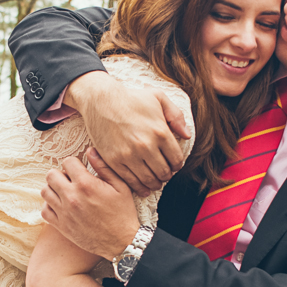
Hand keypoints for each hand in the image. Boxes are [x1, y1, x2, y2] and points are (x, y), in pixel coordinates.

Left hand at [41, 152, 139, 259]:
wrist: (122, 242)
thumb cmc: (123, 213)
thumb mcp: (121, 186)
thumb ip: (104, 167)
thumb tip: (90, 150)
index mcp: (86, 184)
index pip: (67, 162)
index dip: (74, 163)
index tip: (80, 170)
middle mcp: (72, 197)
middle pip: (51, 175)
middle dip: (61, 174)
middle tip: (71, 180)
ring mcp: (64, 212)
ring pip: (45, 191)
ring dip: (54, 189)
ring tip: (66, 192)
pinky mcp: (61, 226)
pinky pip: (45, 210)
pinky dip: (50, 206)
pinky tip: (62, 206)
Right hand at [66, 72, 190, 196]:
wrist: (100, 101)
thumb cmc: (131, 98)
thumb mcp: (158, 98)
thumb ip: (176, 116)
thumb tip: (187, 135)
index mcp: (160, 132)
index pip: (176, 159)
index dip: (177, 165)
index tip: (174, 165)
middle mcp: (146, 146)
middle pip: (164, 172)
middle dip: (167, 175)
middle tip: (164, 174)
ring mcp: (129, 155)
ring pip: (148, 179)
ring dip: (155, 183)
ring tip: (155, 182)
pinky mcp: (114, 160)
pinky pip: (130, 181)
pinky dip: (139, 188)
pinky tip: (143, 188)